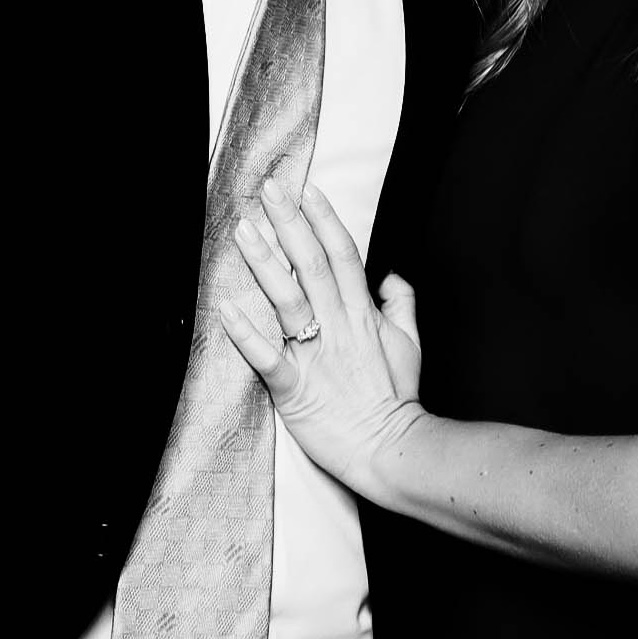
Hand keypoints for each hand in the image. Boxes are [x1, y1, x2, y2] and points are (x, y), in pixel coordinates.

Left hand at [220, 177, 424, 496]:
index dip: (324, 219)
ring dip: (265, 262)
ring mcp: (316, 356)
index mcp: (363, 314)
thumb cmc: (398, 399)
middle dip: (290, 223)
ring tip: (244, 230)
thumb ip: (401, 304)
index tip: (306, 189)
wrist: (394, 450)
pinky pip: (268, 356)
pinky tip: (226, 308)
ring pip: (288, 299)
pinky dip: (247, 333)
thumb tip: (390, 276)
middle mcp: (338, 326)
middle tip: (269, 189)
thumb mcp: (411, 344)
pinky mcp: (296, 388)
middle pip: (312, 264)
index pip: (343, 255)